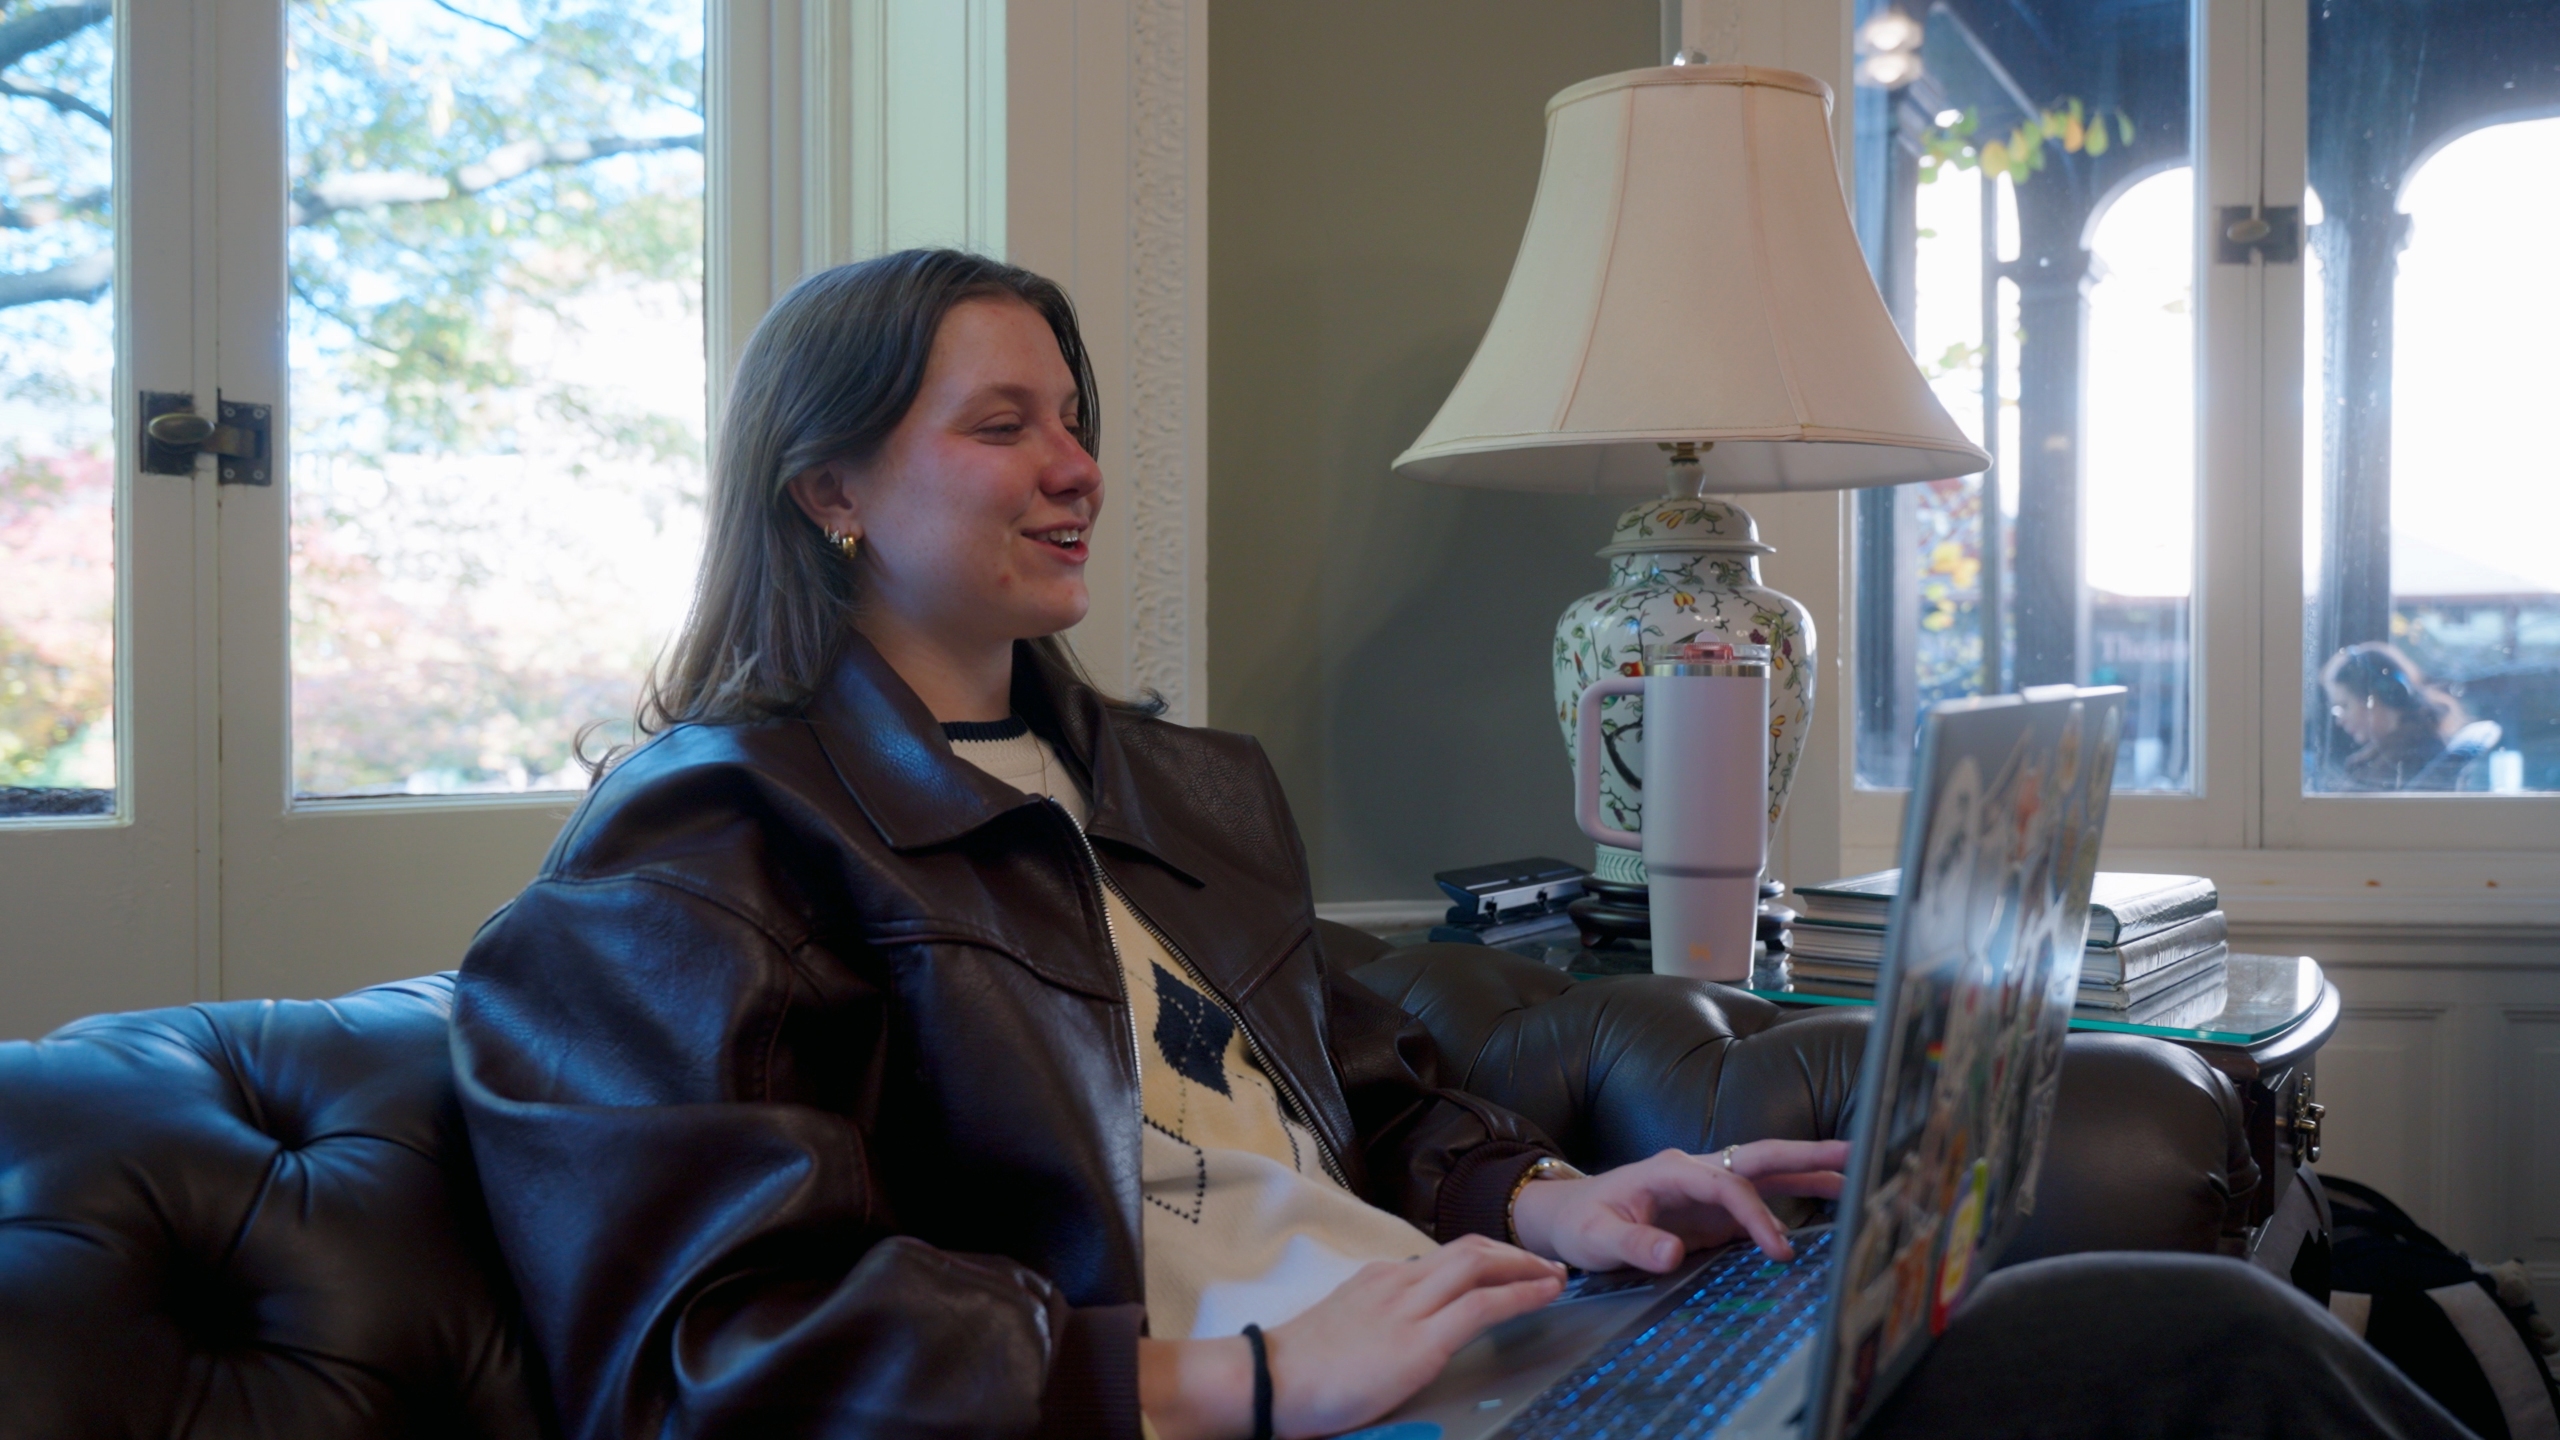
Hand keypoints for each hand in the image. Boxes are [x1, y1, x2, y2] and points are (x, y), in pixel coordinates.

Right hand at [1136, 1234, 1565, 1438]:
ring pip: (1481, 1265)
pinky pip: (1482, 1304)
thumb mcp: (1345, 1328)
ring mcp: (1410, 1306)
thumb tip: (1403, 1333)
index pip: (1445, 1257)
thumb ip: (1378, 1321)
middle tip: (1546, 1266)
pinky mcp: (1421, 1340)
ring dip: (1525, 1267)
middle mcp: (1398, 1281)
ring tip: (1555, 1277)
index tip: (1513, 1267)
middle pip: (1470, 1249)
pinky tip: (1543, 1296)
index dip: (1488, 1258)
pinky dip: (1520, 1295)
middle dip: (1514, 1254)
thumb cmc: (1299, 1370)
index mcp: (1380, 1279)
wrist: (1270, 1381)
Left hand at [1509, 1141, 1849, 1272]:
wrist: (1564, 1218)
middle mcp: (1695, 1172)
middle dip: (1806, 1155)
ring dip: (1808, 1174)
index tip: (1779, 1249)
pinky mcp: (1710, 1212)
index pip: (1728, 1184)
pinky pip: (1758, 1202)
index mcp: (1670, 1171)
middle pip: (1758, 1157)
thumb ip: (1633, 1245)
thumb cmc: (1578, 1224)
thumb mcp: (1596, 1240)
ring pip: (1765, 1174)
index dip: (1757, 1214)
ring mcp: (1706, 1190)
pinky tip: (1823, 1208)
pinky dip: (1792, 1202)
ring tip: (1856, 1178)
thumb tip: (1672, 1253)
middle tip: (1855, 1153)